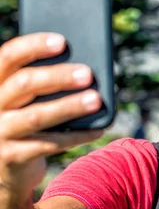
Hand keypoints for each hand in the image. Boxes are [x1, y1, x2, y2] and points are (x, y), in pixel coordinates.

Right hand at [0, 33, 102, 208]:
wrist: (7, 167)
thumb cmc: (26, 119)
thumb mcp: (27, 98)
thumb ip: (46, 81)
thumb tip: (87, 66)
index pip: (8, 56)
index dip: (34, 46)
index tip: (62, 41)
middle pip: (24, 84)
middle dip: (58, 76)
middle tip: (88, 73)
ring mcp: (0, 133)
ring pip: (36, 116)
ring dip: (69, 106)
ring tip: (96, 99)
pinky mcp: (12, 157)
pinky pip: (49, 144)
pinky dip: (77, 135)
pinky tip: (98, 129)